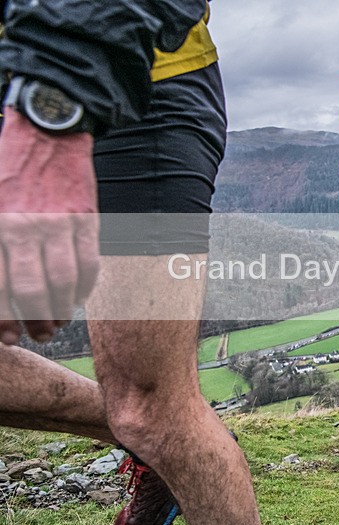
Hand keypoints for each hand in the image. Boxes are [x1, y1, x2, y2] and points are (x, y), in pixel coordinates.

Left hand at [0, 109, 99, 343]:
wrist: (47, 132)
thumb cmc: (9, 165)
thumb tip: (1, 283)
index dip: (2, 318)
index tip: (7, 336)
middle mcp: (23, 228)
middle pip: (30, 291)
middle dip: (34, 322)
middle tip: (37, 336)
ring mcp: (57, 224)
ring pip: (62, 282)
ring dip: (61, 311)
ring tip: (58, 324)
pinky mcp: (85, 219)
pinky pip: (89, 263)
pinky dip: (85, 287)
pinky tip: (77, 298)